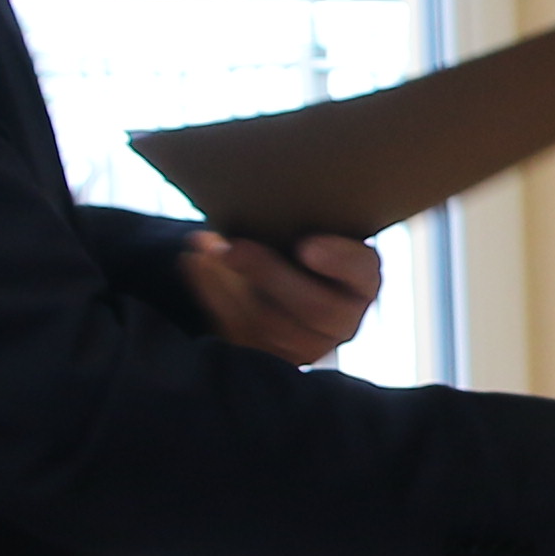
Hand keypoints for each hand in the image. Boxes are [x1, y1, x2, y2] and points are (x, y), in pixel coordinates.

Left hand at [183, 230, 382, 365]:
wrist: (278, 277)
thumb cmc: (300, 238)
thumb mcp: (311, 228)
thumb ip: (299, 218)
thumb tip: (262, 199)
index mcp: (361, 284)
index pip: (361, 273)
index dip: (337, 261)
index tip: (306, 245)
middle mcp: (342, 322)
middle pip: (313, 307)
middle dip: (269, 275)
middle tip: (233, 247)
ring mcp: (307, 346)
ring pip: (270, 324)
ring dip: (230, 284)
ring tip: (204, 249)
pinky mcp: (270, 356)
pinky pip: (239, 332)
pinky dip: (211, 295)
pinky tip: (193, 263)